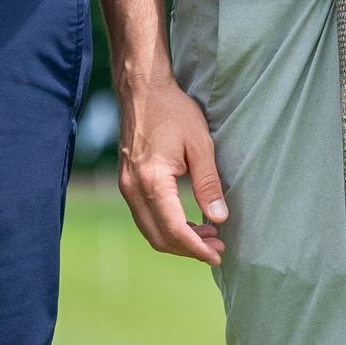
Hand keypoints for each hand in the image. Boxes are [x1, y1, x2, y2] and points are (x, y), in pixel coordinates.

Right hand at [113, 75, 226, 263]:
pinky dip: (166, 226)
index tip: (218, 254)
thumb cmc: (173, 111)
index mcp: (152, 180)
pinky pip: (145, 216)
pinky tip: (188, 221)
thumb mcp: (200, 144)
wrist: (142, 90)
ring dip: (178, 239)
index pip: (173, 229)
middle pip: (159, 237)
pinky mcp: (127, 182)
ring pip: (150, 230)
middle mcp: (133, 188)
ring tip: (208, 235)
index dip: (196, 247)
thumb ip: (209, 184)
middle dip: (189, 249)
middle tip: (218, 247)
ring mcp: (126, 186)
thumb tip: (219, 219)